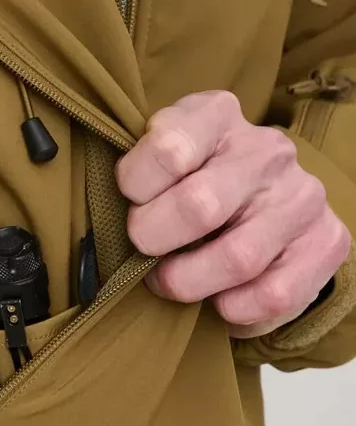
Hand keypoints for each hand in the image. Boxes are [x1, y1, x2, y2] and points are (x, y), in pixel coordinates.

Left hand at [115, 91, 350, 338]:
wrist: (258, 198)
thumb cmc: (183, 180)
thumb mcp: (153, 159)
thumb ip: (131, 175)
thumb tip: (99, 220)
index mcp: (215, 116)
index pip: (168, 150)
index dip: (134, 187)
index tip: (128, 200)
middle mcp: (266, 150)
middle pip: (200, 206)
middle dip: (155, 240)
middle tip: (143, 248)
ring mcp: (300, 196)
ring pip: (237, 258)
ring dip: (189, 282)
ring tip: (171, 281)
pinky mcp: (326, 241)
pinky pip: (273, 295)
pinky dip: (233, 309)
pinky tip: (218, 298)